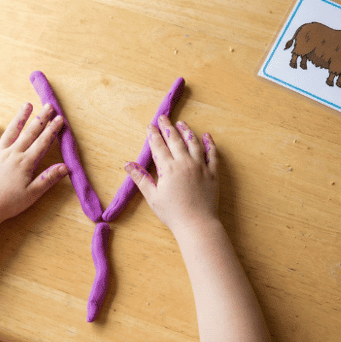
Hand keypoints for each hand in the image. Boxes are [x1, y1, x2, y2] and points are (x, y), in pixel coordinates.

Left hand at [0, 103, 67, 223]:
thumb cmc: (9, 203)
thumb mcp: (33, 193)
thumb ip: (48, 178)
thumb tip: (65, 167)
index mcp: (25, 163)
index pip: (42, 143)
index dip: (52, 130)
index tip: (59, 118)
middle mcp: (12, 154)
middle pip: (29, 133)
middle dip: (40, 119)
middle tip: (48, 106)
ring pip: (11, 132)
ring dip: (19, 118)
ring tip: (27, 105)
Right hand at [125, 115, 218, 233]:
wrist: (197, 223)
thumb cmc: (172, 213)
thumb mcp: (152, 196)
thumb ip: (141, 178)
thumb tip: (128, 165)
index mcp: (168, 168)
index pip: (158, 146)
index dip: (153, 135)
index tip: (150, 126)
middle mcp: (184, 163)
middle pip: (175, 140)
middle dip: (168, 127)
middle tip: (163, 118)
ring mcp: (200, 166)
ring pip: (193, 143)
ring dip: (187, 131)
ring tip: (182, 123)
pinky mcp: (212, 173)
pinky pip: (212, 154)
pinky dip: (210, 144)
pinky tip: (206, 136)